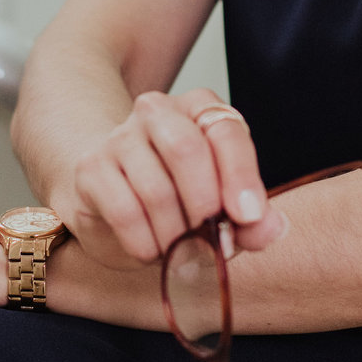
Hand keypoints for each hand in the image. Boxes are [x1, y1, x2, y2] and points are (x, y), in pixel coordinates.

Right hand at [61, 88, 286, 270]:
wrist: (111, 192)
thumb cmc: (178, 196)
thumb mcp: (222, 206)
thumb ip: (252, 219)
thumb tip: (270, 228)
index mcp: (198, 108)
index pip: (225, 130)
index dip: (241, 176)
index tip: (249, 216)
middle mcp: (156, 112)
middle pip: (186, 150)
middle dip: (205, 205)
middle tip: (215, 243)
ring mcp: (119, 137)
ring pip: (156, 189)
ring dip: (177, 235)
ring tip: (184, 253)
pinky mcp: (91, 169)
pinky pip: (125, 212)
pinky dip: (146, 243)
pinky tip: (154, 252)